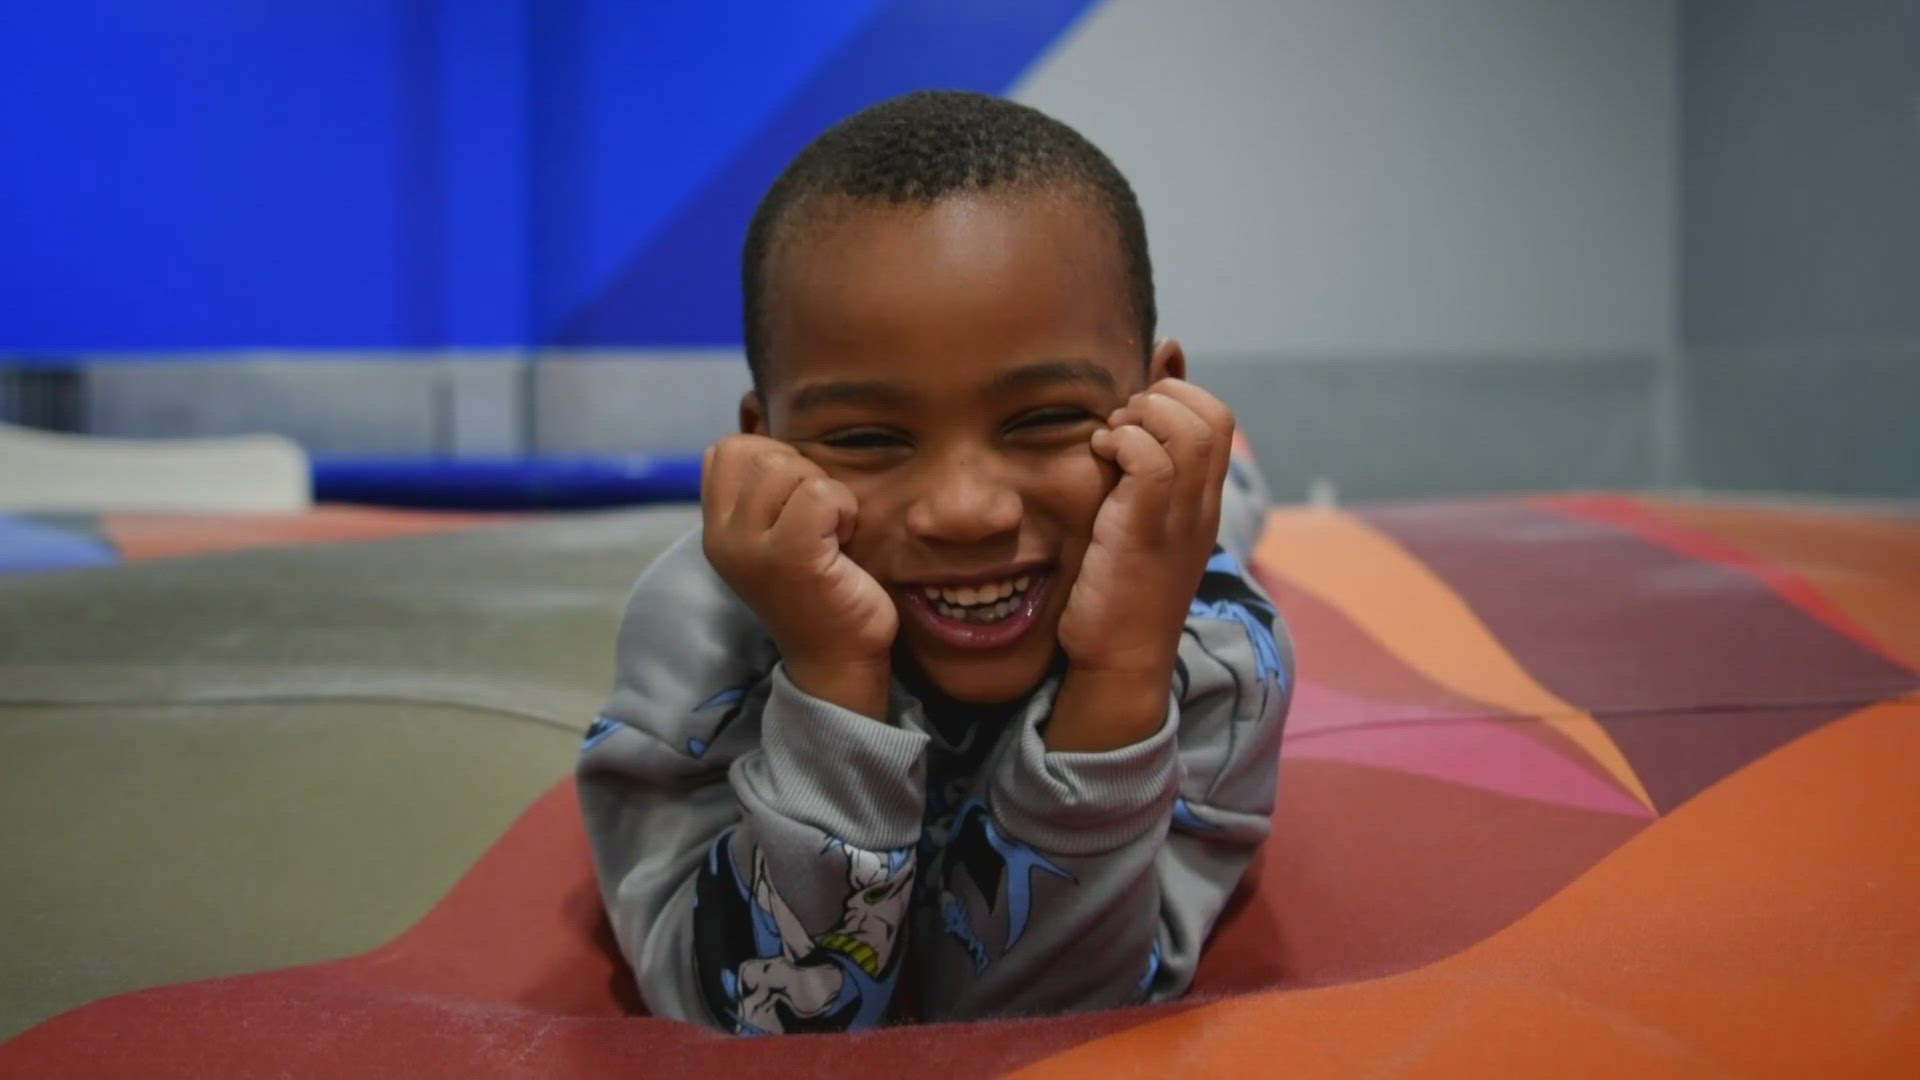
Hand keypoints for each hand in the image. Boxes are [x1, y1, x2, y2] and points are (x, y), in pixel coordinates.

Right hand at [702, 435, 895, 715]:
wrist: (839, 660)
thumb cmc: (822, 588)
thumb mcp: (777, 532)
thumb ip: (764, 489)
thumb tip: (763, 422)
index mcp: (717, 528)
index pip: (727, 449)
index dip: (773, 458)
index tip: (797, 501)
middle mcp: (723, 538)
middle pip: (760, 452)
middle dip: (804, 473)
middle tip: (820, 521)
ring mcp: (752, 549)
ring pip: (788, 468)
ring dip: (826, 491)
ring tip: (831, 532)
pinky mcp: (790, 558)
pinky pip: (819, 494)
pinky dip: (843, 509)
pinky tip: (844, 540)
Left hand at [1053, 379, 1232, 744]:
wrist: (1119, 663)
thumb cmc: (1118, 593)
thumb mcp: (1138, 525)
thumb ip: (1141, 479)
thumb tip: (1126, 424)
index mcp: (1204, 502)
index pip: (1219, 418)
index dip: (1177, 395)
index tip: (1132, 417)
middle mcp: (1202, 507)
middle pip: (1213, 414)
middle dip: (1160, 397)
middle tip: (1119, 424)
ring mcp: (1179, 520)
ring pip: (1188, 431)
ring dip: (1141, 417)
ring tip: (1109, 440)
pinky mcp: (1145, 533)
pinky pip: (1152, 463)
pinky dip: (1124, 443)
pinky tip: (1098, 455)